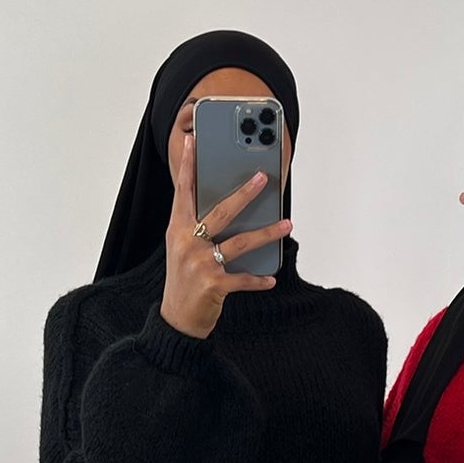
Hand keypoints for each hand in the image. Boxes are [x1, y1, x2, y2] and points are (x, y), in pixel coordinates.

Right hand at [160, 131, 290, 339]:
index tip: (194, 142)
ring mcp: (200, 264)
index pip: (183, 192)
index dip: (189, 166)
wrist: (176, 320)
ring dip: (268, 233)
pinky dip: (258, 279)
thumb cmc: (183, 281)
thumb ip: (197, 227)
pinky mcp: (214, 285)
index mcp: (177, 230)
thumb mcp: (182, 249)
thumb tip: (232, 208)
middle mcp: (187, 243)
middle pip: (221, 212)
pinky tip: (271, 278)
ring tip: (287, 223)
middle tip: (263, 178)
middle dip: (244, 194)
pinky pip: (243, 278)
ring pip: (241, 242)